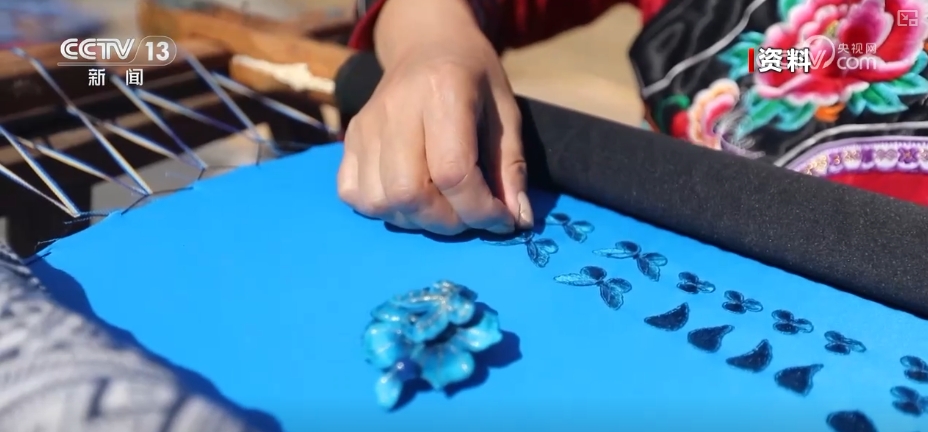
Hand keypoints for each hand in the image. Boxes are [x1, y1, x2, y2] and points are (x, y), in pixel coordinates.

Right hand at [337, 37, 532, 234]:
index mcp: (443, 92)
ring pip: (380, 200)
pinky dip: (383, 209)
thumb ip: (511, 167)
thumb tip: (518, 220)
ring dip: (416, 220)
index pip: (453, 173)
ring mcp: (366, 125)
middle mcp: (397, 108)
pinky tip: (409, 198)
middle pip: (409, 193)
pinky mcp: (349, 138)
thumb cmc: (473, 78)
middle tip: (470, 214)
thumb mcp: (506, 113)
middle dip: (447, 221)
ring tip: (442, 207)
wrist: (428, 44)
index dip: (480, 209)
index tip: (501, 218)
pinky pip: (353, 193)